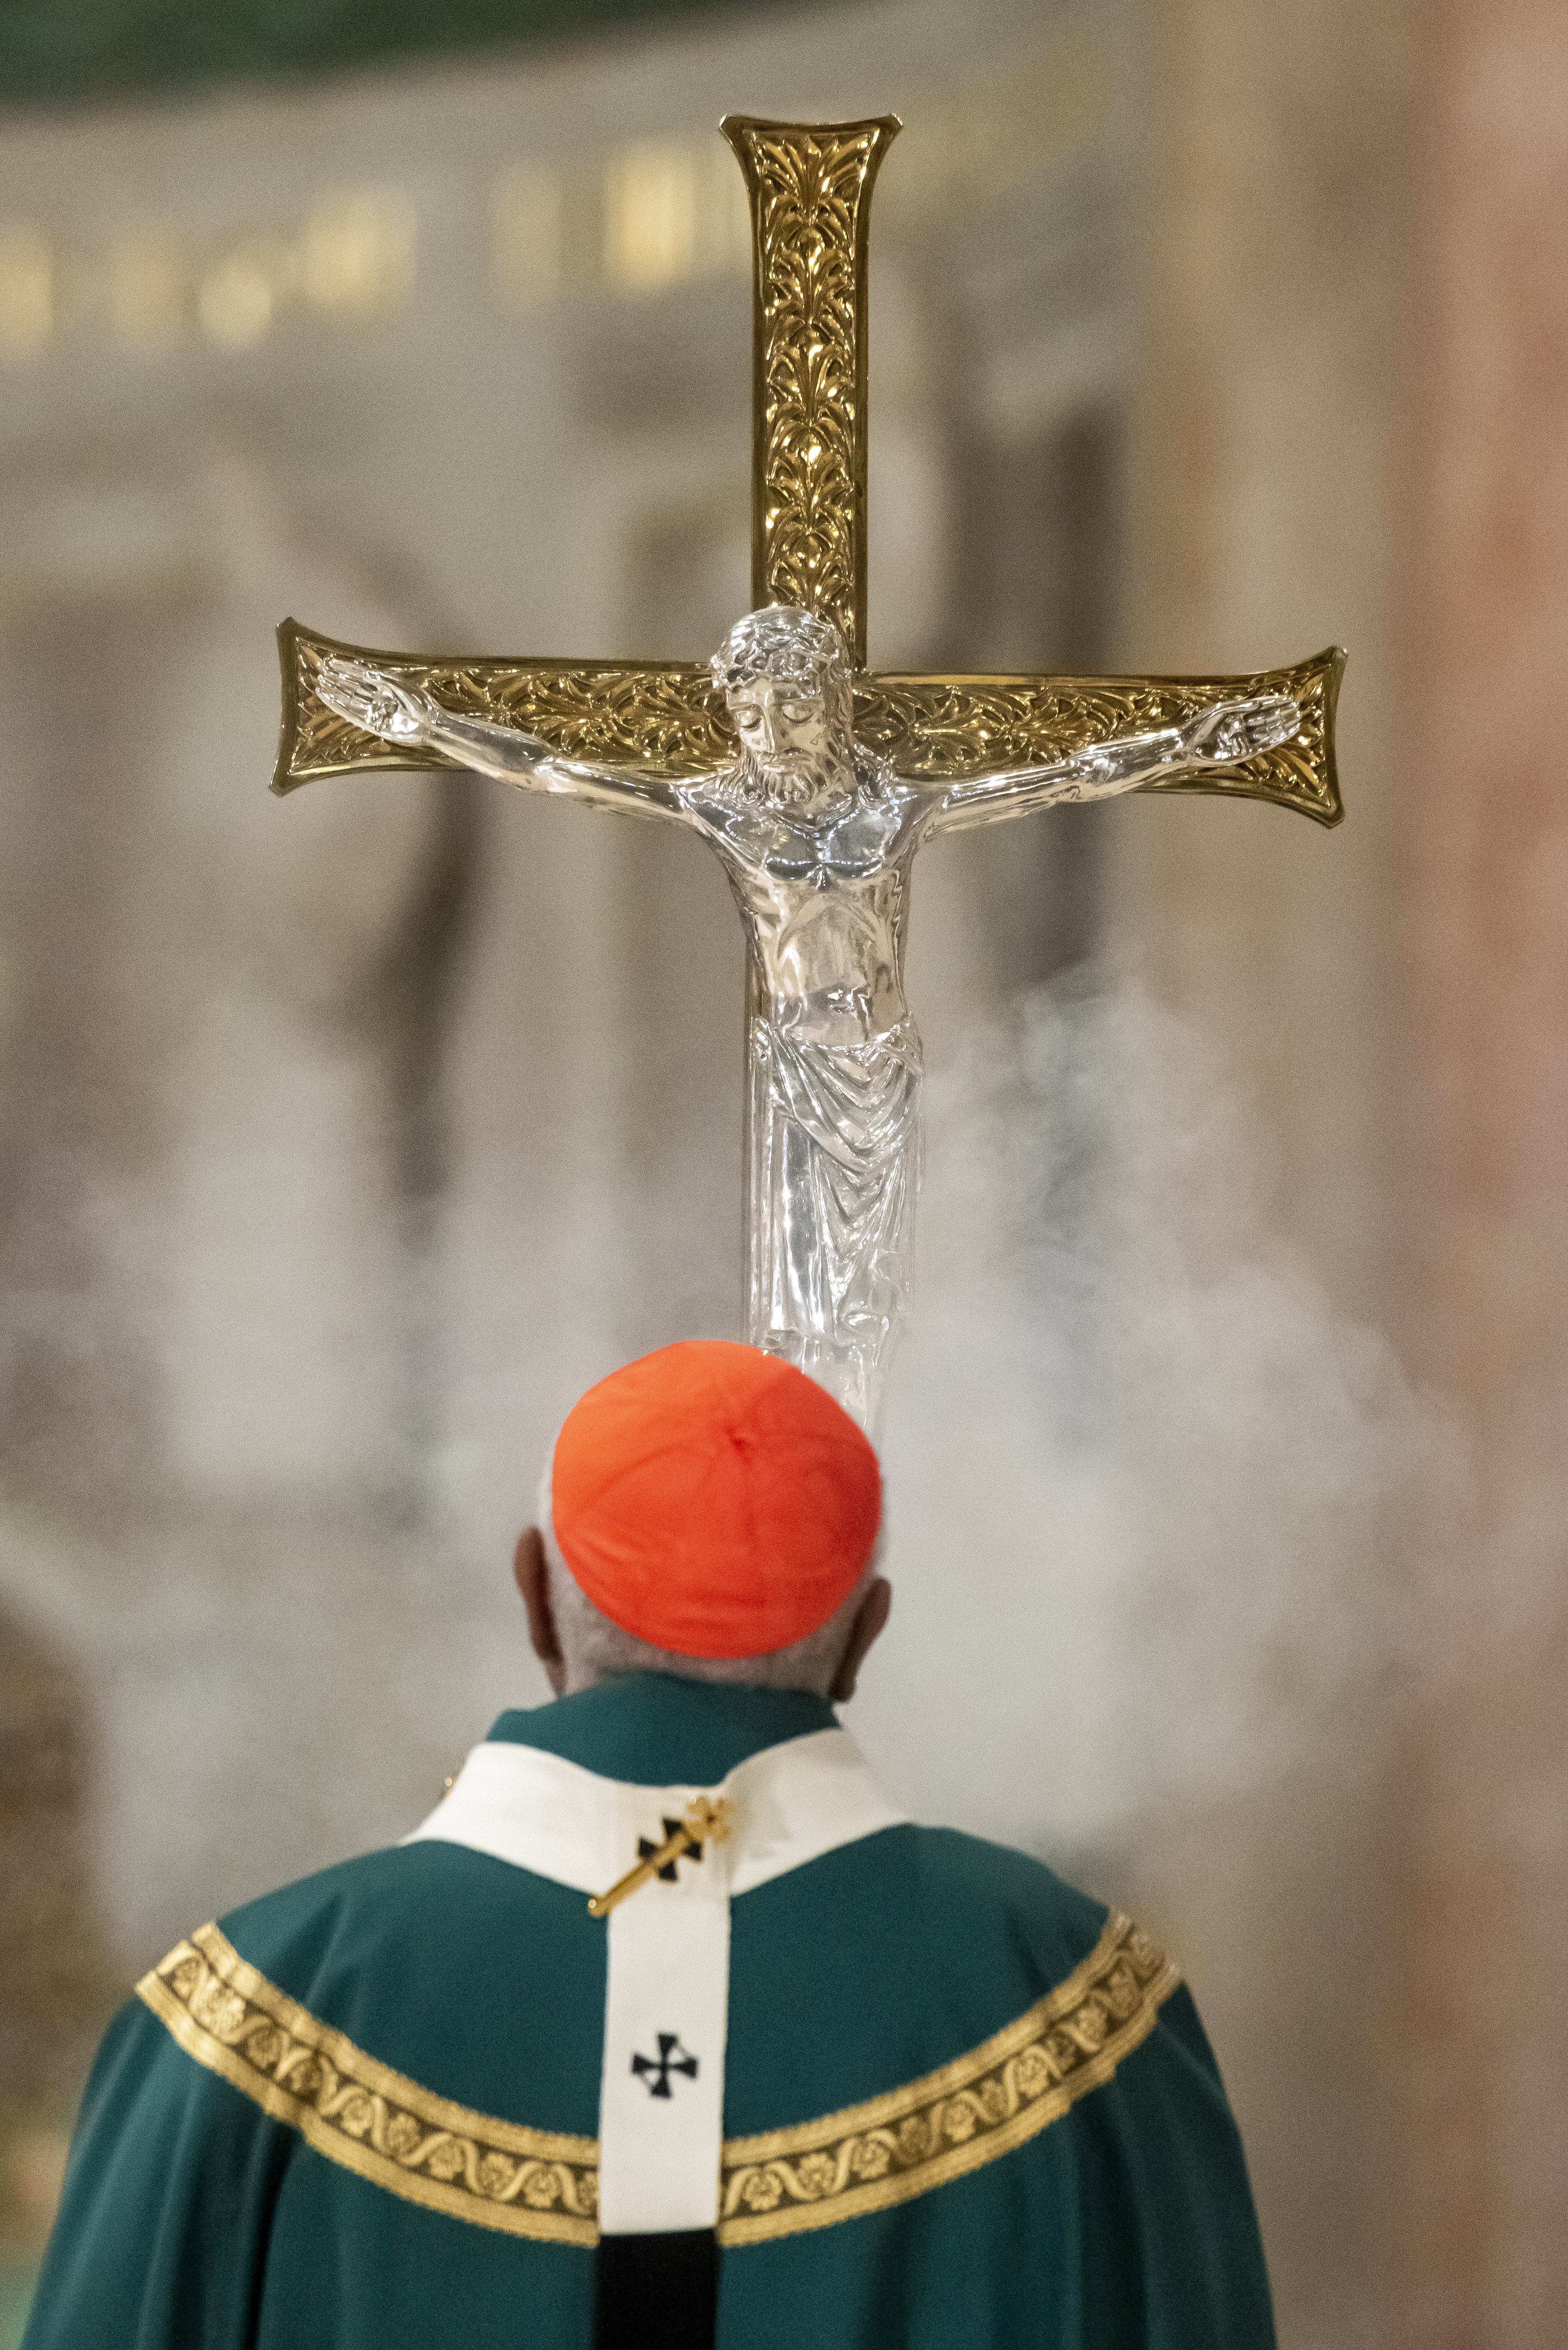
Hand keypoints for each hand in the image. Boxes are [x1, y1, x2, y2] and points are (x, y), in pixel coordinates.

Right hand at [317, 657, 436, 742]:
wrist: (429, 723)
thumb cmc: (419, 703)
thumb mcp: (401, 685)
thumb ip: (382, 678)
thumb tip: (365, 669)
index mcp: (384, 686)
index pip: (360, 675)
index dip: (345, 669)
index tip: (331, 663)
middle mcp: (376, 698)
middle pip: (352, 687)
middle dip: (337, 680)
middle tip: (320, 673)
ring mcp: (374, 711)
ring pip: (350, 700)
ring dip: (336, 692)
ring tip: (321, 685)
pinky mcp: (373, 725)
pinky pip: (354, 716)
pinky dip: (341, 708)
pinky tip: (331, 701)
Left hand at [1179, 694, 1299, 765]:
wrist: (1188, 746)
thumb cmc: (1200, 726)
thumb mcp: (1220, 711)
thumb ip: (1241, 707)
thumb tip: (1259, 702)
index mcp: (1236, 714)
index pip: (1260, 708)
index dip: (1275, 703)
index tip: (1289, 699)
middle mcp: (1242, 727)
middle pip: (1266, 720)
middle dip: (1282, 715)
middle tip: (1297, 710)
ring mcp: (1243, 741)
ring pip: (1267, 733)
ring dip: (1281, 727)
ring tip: (1296, 721)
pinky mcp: (1242, 754)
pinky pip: (1261, 747)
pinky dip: (1274, 741)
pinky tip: (1284, 735)